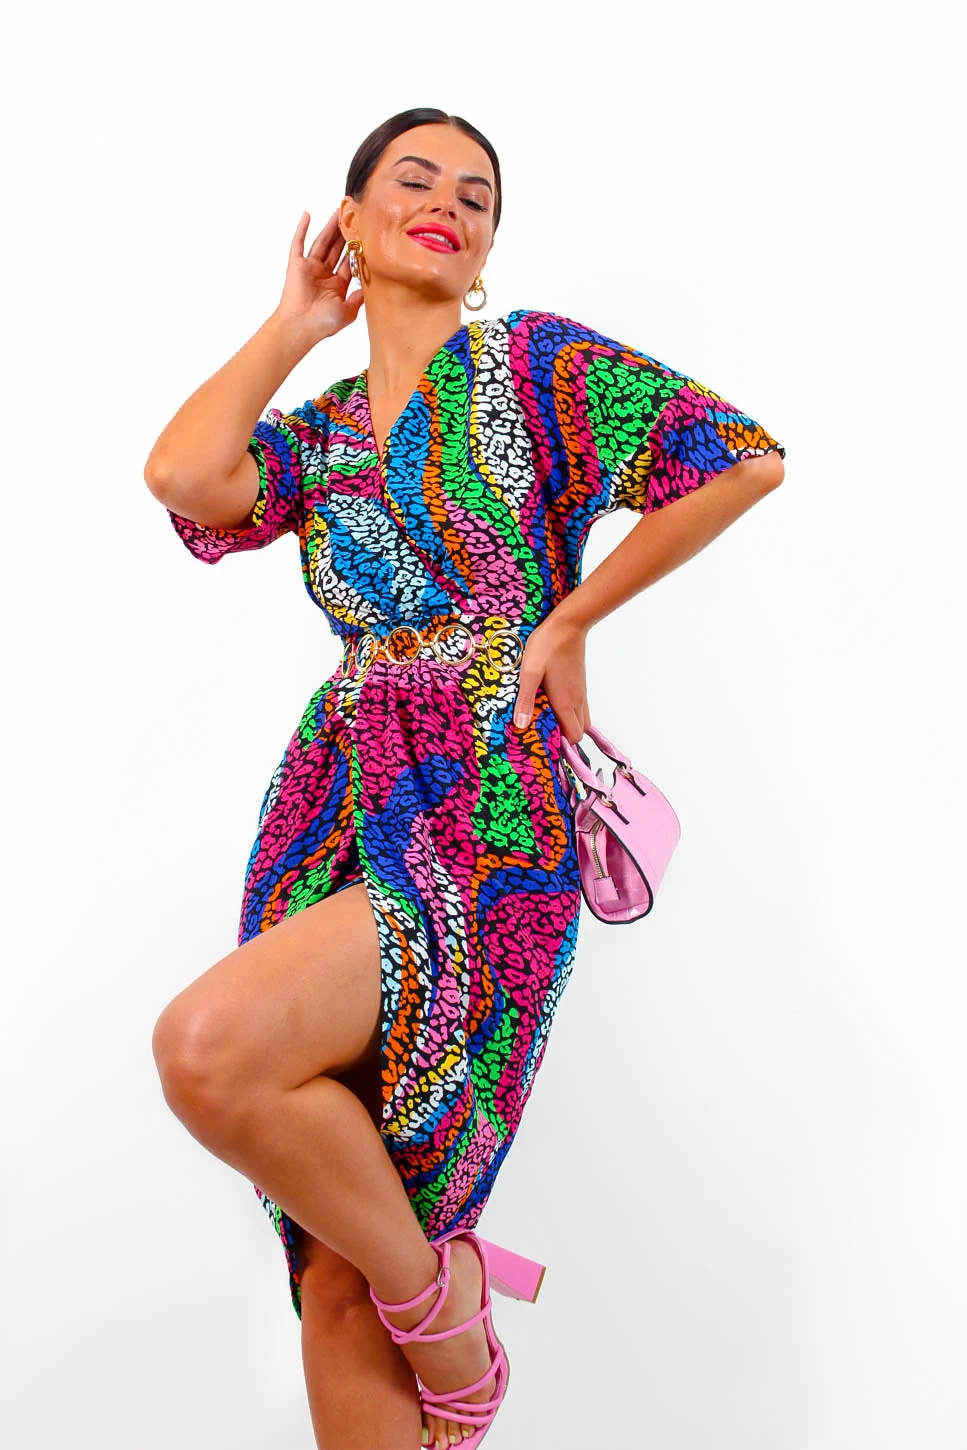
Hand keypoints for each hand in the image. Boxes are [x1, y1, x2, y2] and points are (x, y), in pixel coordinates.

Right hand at [273, 208, 364, 341]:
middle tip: (353, 215)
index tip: (366, 234)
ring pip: (322, 241)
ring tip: (338, 210)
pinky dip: (302, 228)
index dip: (357, 248)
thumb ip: (360, 297)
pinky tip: (307, 214)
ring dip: (329, 226)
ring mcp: (310, 268)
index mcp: (337, 285)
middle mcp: (324, 274)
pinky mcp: (296, 264)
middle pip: (336, 248)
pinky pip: (298, 242)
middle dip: (345, 232)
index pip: (349, 261)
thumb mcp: (349, 311)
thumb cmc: (323, 323)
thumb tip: (373, 285)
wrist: (301, 326)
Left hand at [512, 613, 590, 743]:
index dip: (562, 744)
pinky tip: (552, 702)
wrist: (569, 624)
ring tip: (547, 718)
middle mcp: (577, 700)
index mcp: (566, 702)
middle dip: (565, 736)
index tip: (545, 741)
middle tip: (544, 731)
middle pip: (580, 730)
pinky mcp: (580, 682)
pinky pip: (580, 706)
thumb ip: (525, 700)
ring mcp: (581, 691)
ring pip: (582, 718)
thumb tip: (521, 726)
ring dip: (569, 723)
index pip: (574, 736)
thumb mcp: (529, 672)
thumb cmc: (547, 646)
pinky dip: (570, 712)